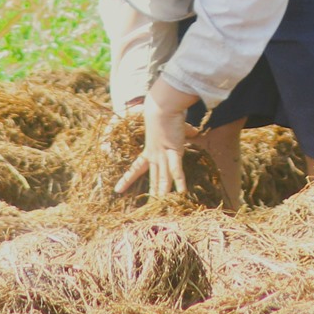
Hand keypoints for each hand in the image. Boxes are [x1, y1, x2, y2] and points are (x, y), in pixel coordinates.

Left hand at [116, 80, 200, 196]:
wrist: (162, 107)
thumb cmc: (166, 114)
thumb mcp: (174, 127)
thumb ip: (185, 131)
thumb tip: (195, 131)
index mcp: (150, 150)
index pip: (136, 168)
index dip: (128, 179)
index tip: (118, 190)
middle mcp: (155, 155)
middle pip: (152, 177)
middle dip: (150, 192)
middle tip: (147, 207)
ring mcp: (163, 154)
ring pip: (163, 177)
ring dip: (163, 192)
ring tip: (162, 205)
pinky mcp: (174, 151)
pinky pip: (176, 169)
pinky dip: (179, 181)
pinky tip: (181, 192)